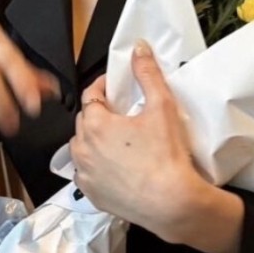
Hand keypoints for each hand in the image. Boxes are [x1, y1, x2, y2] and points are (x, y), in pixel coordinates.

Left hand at [70, 41, 204, 237]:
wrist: (171, 203)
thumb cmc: (166, 156)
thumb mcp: (160, 106)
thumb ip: (147, 73)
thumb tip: (139, 49)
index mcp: (94, 124)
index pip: (91, 94)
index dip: (104, 86)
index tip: (117, 87)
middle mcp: (82, 149)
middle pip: (85, 121)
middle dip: (100, 113)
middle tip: (122, 113)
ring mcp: (84, 175)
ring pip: (82, 148)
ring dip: (94, 140)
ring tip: (119, 139)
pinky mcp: (91, 196)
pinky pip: (86, 173)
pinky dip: (96, 166)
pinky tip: (116, 165)